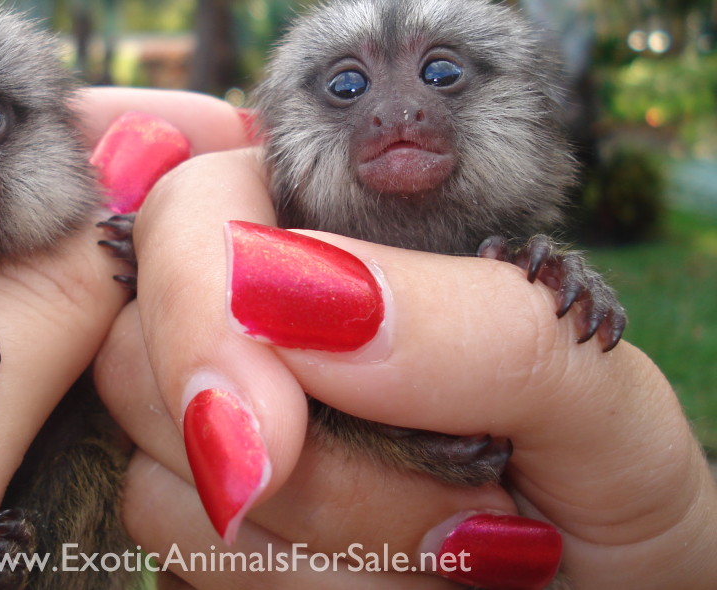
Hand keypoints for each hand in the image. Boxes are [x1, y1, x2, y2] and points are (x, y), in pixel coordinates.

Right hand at [95, 147, 716, 588]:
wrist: (609, 587)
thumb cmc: (606, 469)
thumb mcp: (587, 383)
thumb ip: (471, 318)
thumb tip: (286, 292)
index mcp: (333, 224)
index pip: (192, 204)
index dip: (199, 302)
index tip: (275, 436)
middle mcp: (253, 312)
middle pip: (146, 347)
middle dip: (295, 457)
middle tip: (461, 488)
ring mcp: (219, 418)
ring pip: (160, 472)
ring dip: (319, 535)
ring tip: (452, 536)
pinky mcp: (208, 512)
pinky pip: (183, 549)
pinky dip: (291, 584)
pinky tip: (389, 570)